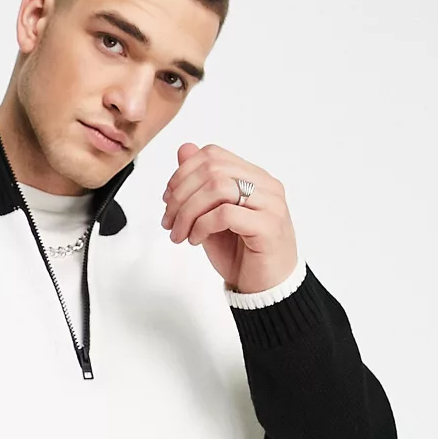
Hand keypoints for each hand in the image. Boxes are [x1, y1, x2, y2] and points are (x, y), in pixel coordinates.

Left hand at [160, 143, 298, 293]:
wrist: (265, 288)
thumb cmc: (240, 253)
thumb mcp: (210, 215)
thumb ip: (199, 186)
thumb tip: (184, 149)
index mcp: (254, 177)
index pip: (213, 155)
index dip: (182, 174)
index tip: (167, 200)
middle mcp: (265, 185)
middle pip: (212, 169)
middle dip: (180, 195)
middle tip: (169, 222)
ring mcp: (270, 204)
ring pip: (218, 188)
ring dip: (187, 212)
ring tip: (179, 234)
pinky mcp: (268, 227)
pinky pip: (226, 214)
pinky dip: (202, 226)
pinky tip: (196, 240)